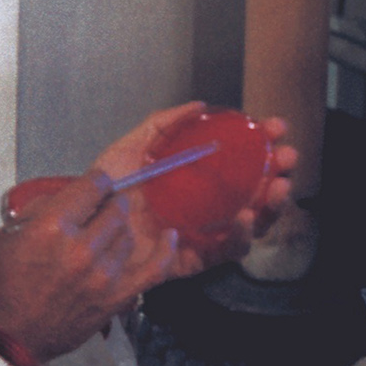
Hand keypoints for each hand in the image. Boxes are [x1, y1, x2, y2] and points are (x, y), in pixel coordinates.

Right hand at [0, 169, 177, 362]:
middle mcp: (81, 248)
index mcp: (52, 227)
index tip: (96, 183)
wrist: (6, 335)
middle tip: (100, 208)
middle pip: (115, 209)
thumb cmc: (1, 289)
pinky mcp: (115, 298)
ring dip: (118, 230)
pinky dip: (164, 252)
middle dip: (108, 204)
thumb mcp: (6, 237)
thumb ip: (40, 212)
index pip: (92, 186)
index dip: (96, 181)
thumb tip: (66, 199)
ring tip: (107, 233)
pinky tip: (169, 238)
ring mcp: (103, 275)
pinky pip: (153, 270)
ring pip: (127, 235)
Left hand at [88, 102, 299, 275]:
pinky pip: (227, 252)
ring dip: (270, 203)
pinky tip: (244, 217)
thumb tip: (198, 105)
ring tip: (275, 187)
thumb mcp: (129, 150)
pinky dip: (241, 236)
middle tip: (287, 157)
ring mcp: (202, 232)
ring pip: (251, 221)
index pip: (238, 160)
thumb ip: (161, 126)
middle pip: (254, 190)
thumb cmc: (101, 191)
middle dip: (277, 171)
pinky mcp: (193, 259)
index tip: (274, 127)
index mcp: (194, 178)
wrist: (78, 231)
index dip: (261, 143)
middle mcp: (204, 205)